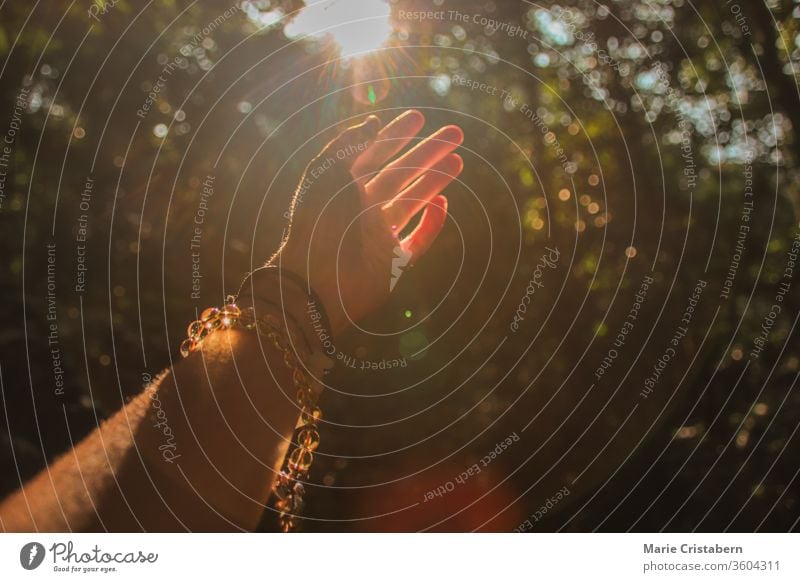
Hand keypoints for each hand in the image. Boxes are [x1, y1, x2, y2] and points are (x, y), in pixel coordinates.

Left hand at [273, 110, 463, 334]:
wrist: (316, 280)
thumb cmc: (316, 223)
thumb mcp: (326, 173)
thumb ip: (349, 145)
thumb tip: (373, 121)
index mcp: (344, 187)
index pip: (375, 153)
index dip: (396, 134)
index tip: (420, 117)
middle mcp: (363, 208)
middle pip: (401, 174)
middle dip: (428, 153)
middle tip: (455, 133)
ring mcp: (379, 235)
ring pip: (413, 201)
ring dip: (435, 181)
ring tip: (458, 161)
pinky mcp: (393, 263)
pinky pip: (418, 240)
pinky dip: (432, 223)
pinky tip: (444, 203)